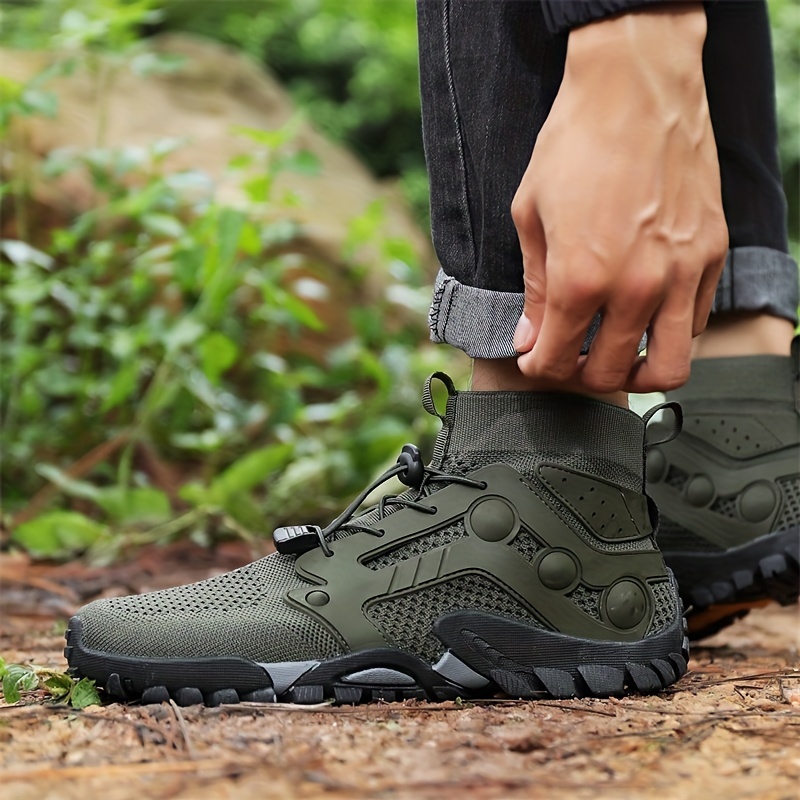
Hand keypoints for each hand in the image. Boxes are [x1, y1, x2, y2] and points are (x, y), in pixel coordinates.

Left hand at [511, 5, 727, 393]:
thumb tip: (530, 340)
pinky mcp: (711, 256)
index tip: (534, 360)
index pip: (556, 359)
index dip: (538, 369)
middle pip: (610, 374)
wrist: (637, 87)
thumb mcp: (531, 216)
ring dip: (636, 373)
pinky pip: (697, 324)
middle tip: (569, 358)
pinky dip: (670, 335)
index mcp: (580, 278)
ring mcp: (681, 274)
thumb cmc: (574, 145)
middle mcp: (635, 286)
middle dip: (580, 376)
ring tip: (615, 355)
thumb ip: (534, 288)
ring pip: (669, 367)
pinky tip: (646, 317)